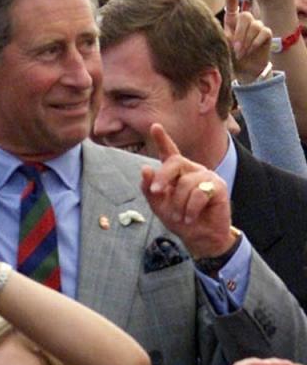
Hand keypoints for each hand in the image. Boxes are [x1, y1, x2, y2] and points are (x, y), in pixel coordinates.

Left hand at [140, 124, 234, 258]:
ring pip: (186, 183)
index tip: (154, 126)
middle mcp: (192, 170)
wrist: (200, 238)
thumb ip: (149, 188)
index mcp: (176, 173)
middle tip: (156, 192)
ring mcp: (206, 176)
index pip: (169, 152)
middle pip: (174, 162)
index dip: (162, 139)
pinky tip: (190, 217)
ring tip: (180, 216)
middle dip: (162, 178)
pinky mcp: (218, 186)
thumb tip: (145, 168)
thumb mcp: (159, 206)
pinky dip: (191, 208)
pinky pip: (199, 193)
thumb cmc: (180, 220)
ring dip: (178, 203)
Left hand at [224, 0, 273, 82]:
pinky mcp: (266, 33)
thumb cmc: (230, 56)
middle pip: (245, 16)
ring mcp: (257, 25)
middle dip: (240, 33)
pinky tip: (250, 51)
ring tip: (241, 53)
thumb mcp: (222, 45)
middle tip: (235, 49)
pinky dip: (255, 43)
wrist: (244, 69)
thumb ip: (221, 35)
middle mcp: (245, 20)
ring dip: (246, 41)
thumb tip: (213, 29)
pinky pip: (263, 32)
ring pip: (254, 25)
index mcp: (231, 21)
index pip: (232, 5)